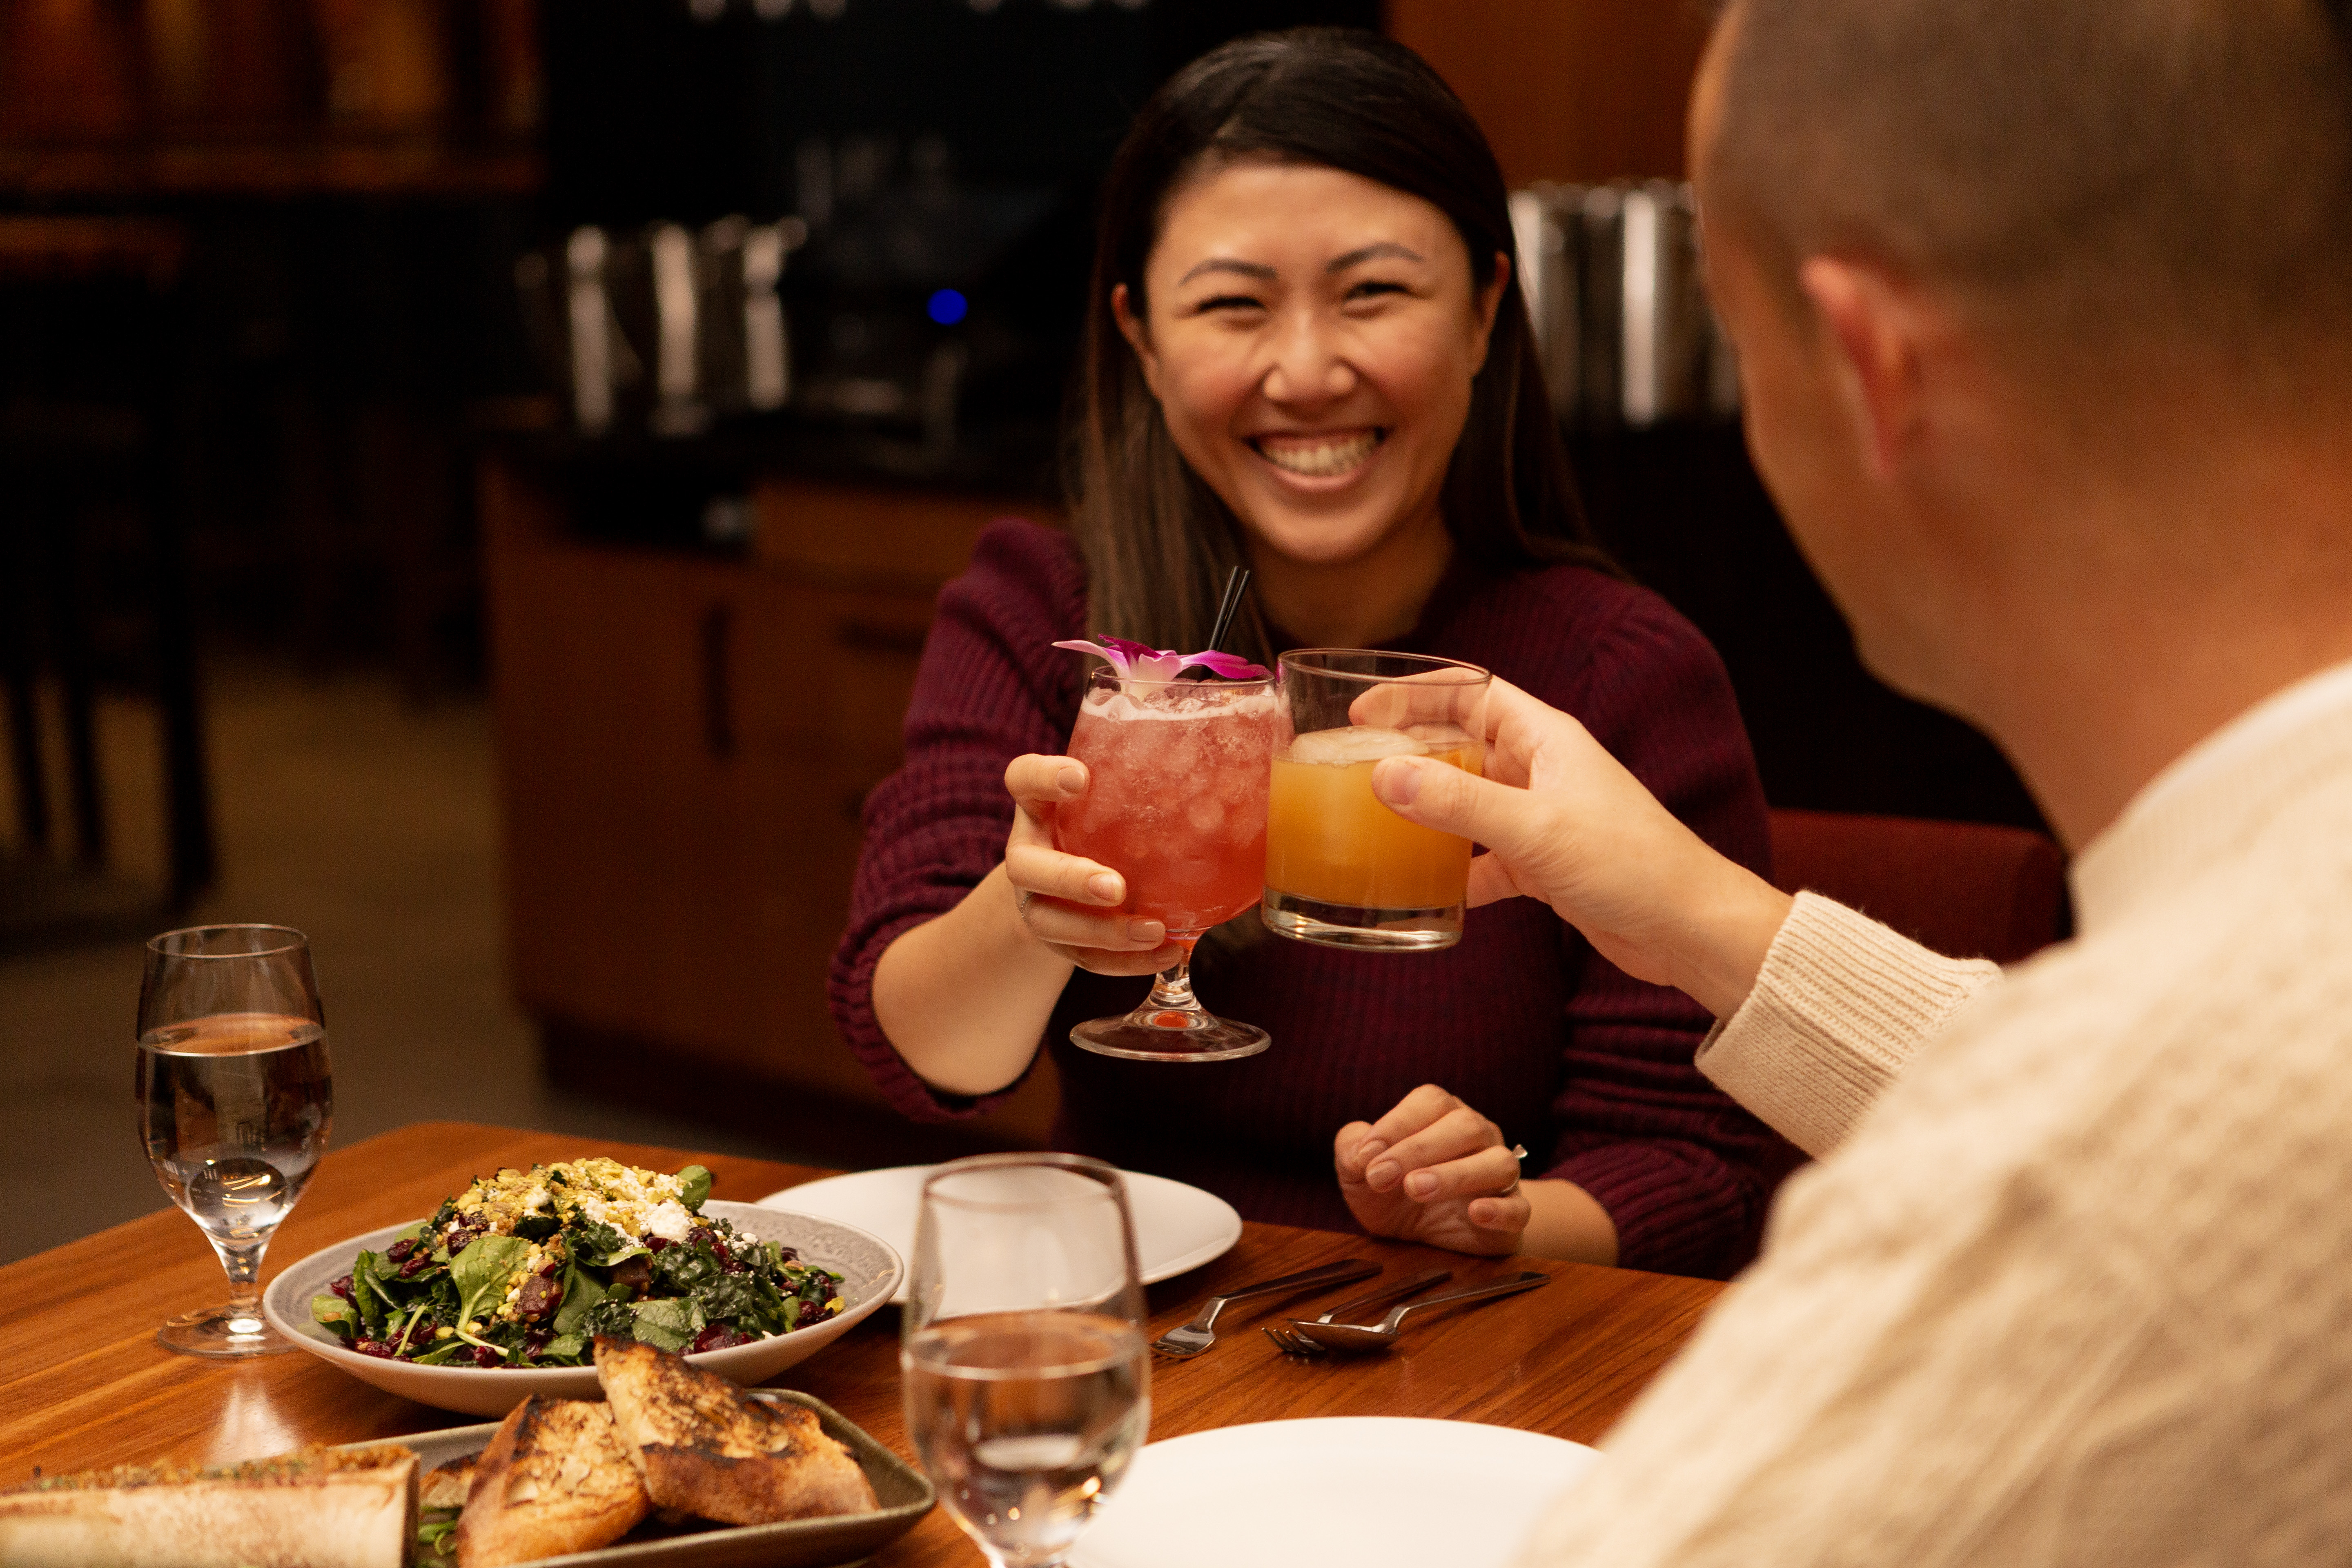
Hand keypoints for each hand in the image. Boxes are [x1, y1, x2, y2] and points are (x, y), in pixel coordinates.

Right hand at [1001, 754, 1183, 976]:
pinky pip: (1085, 957)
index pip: (1023, 779)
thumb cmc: (1103, 822)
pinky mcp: (1058, 940)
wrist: (1066, 879)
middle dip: (1070, 880)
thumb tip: (1228, 759)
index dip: (1044, 777)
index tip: (1081, 778)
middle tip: (1114, 887)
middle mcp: (1027, 852)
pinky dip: (1126, 961)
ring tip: (1153, 930)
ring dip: (1103, 931)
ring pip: (1052, 923)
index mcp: (1037, 806)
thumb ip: (1142, 778)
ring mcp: (1035, 901)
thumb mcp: (1111, 794)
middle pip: (1026, 867)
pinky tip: (1168, 953)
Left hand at [1334, 1085, 1529, 1254]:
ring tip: (1416, 1190)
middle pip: (1465, 1126)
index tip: (1365, 1156)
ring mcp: (1500, 1175)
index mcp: (1443, 1115)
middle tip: (1382, 1177)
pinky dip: (1500, 1209)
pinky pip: (1519, 1207)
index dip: (1397, 1123)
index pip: (1431, 1102)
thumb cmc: (1391, 1193)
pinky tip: (1476, 1213)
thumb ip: (1352, 1150)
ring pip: (1498, 1163)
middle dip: (1419, 1149)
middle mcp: (1479, 1137)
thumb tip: (1360, 1151)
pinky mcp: (1512, 1215)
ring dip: (1456, 1175)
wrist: (1423, 1239)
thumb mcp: (1359, 1172)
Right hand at [1368, 679, 1792, 1017]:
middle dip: (1408, 753)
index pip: (1469, 693)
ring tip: (1373, 824)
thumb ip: (1458, 803)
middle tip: (1351, 769)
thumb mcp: (1535, 830)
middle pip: (1460, 746)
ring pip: (1467, 803)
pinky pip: (1484, 859)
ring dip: (1426, 813)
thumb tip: (1385, 775)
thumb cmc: (1631, 865)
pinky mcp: (1545, 866)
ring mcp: (1542, 819)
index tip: (1361, 711)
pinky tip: (1424, 892)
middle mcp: (1541, 771)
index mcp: (1545, 738)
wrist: (1689, 929)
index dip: (1413, 694)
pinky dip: (1455, 872)